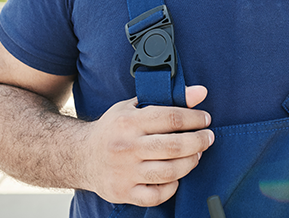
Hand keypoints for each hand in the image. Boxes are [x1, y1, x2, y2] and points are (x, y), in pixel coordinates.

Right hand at [83, 85, 213, 206]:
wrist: (81, 155)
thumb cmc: (113, 128)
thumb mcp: (135, 106)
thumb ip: (169, 98)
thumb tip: (201, 93)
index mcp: (129, 121)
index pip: (171, 118)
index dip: (194, 118)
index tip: (205, 119)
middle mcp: (126, 147)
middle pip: (174, 146)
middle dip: (198, 141)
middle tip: (207, 138)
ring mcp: (125, 172)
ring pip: (169, 172)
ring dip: (190, 163)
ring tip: (196, 155)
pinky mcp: (123, 192)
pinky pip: (156, 195)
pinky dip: (171, 187)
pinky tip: (175, 176)